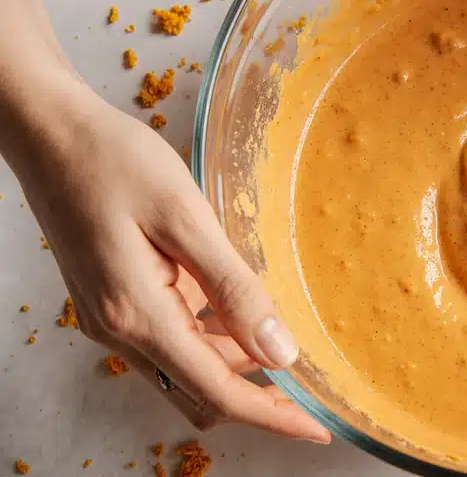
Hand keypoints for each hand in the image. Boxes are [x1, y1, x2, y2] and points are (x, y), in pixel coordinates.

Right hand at [7, 74, 329, 442]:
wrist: (52, 134)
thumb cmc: (115, 162)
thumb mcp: (186, 219)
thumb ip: (234, 289)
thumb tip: (279, 352)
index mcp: (137, 316)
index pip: (218, 391)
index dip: (272, 415)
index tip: (317, 429)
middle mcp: (119, 331)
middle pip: (200, 392)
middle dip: (257, 396)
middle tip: (310, 384)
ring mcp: (111, 319)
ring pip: (185, 369)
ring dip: (233, 363)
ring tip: (281, 334)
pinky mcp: (113, 302)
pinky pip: (169, 341)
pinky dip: (209, 338)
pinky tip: (236, 306)